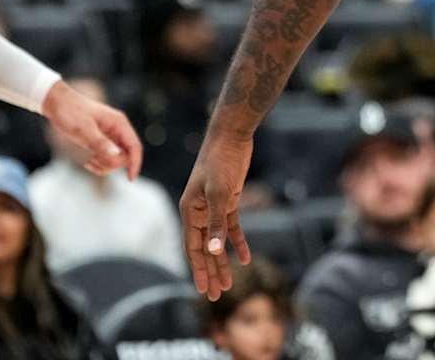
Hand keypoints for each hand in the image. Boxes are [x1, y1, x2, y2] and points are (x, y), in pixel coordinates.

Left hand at [42, 80, 141, 177]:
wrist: (57, 104)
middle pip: (126, 155)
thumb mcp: (83, 129)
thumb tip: (116, 156)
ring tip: (89, 163)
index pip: (135, 146)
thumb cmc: (70, 113)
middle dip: (112, 164)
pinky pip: (108, 157)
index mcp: (119, 123)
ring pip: (117, 158)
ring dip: (105, 165)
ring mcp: (111, 135)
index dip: (135, 163)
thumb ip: (100, 143)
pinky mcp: (102, 140)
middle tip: (93, 162)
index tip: (130, 179)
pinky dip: (100, 164)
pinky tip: (88, 162)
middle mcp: (118, 129)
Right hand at [181, 134, 254, 299]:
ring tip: (229, 284)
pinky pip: (231, 227)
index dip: (199, 270)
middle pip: (204, 249)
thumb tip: (212, 251)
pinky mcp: (229, 200)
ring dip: (223, 262)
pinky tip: (245, 258)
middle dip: (211, 272)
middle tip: (217, 296)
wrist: (231, 137)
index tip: (204, 291)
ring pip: (217, 241)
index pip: (193, 249)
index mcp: (190, 212)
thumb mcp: (220, 193)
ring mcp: (213, 207)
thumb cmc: (221, 162)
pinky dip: (237, 243)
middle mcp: (198, 212)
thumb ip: (217, 222)